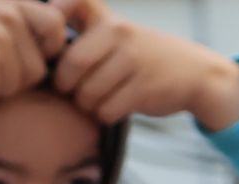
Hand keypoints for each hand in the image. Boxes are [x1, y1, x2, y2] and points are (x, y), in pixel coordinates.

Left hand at [47, 0, 238, 127]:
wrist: (195, 74)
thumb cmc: (146, 56)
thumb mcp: (118, 31)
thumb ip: (85, 28)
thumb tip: (43, 49)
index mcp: (108, 20)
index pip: (63, 14)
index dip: (52, 37)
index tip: (54, 53)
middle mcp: (119, 35)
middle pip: (72, 65)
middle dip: (67, 84)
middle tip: (73, 89)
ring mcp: (132, 62)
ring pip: (88, 92)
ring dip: (88, 104)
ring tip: (98, 100)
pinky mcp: (143, 89)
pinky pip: (107, 110)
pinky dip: (105, 115)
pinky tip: (114, 108)